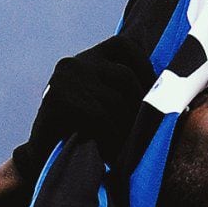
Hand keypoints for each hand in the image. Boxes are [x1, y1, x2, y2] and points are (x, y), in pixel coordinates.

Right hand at [9, 34, 155, 183]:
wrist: (41, 160)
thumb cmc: (79, 132)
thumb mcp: (101, 101)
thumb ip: (122, 89)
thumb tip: (167, 88)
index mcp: (86, 58)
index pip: (124, 46)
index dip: (145, 66)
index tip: (156, 92)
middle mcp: (74, 63)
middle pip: (124, 76)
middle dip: (139, 106)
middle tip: (146, 133)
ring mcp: (64, 80)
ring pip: (114, 100)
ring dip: (127, 127)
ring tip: (131, 147)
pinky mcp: (58, 100)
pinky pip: (100, 116)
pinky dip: (112, 136)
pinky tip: (113, 152)